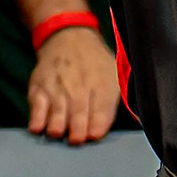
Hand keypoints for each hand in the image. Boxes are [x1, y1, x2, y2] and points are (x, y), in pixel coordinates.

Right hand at [27, 21, 118, 143]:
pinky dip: (37, 121)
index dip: (97, 129)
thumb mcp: (116, 74)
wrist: (68, 36)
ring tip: (60, 133)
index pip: (101, 113)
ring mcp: (57, 87)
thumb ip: (126, 101)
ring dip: (58, 129)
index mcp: (102, 84)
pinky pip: (37, 109)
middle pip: (78, 117)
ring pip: (57, 116)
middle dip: (77, 134)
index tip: (94, 135)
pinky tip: (40, 127)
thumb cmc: (94, 62)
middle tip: (77, 139)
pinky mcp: (39, 88)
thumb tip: (140, 123)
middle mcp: (80, 85)